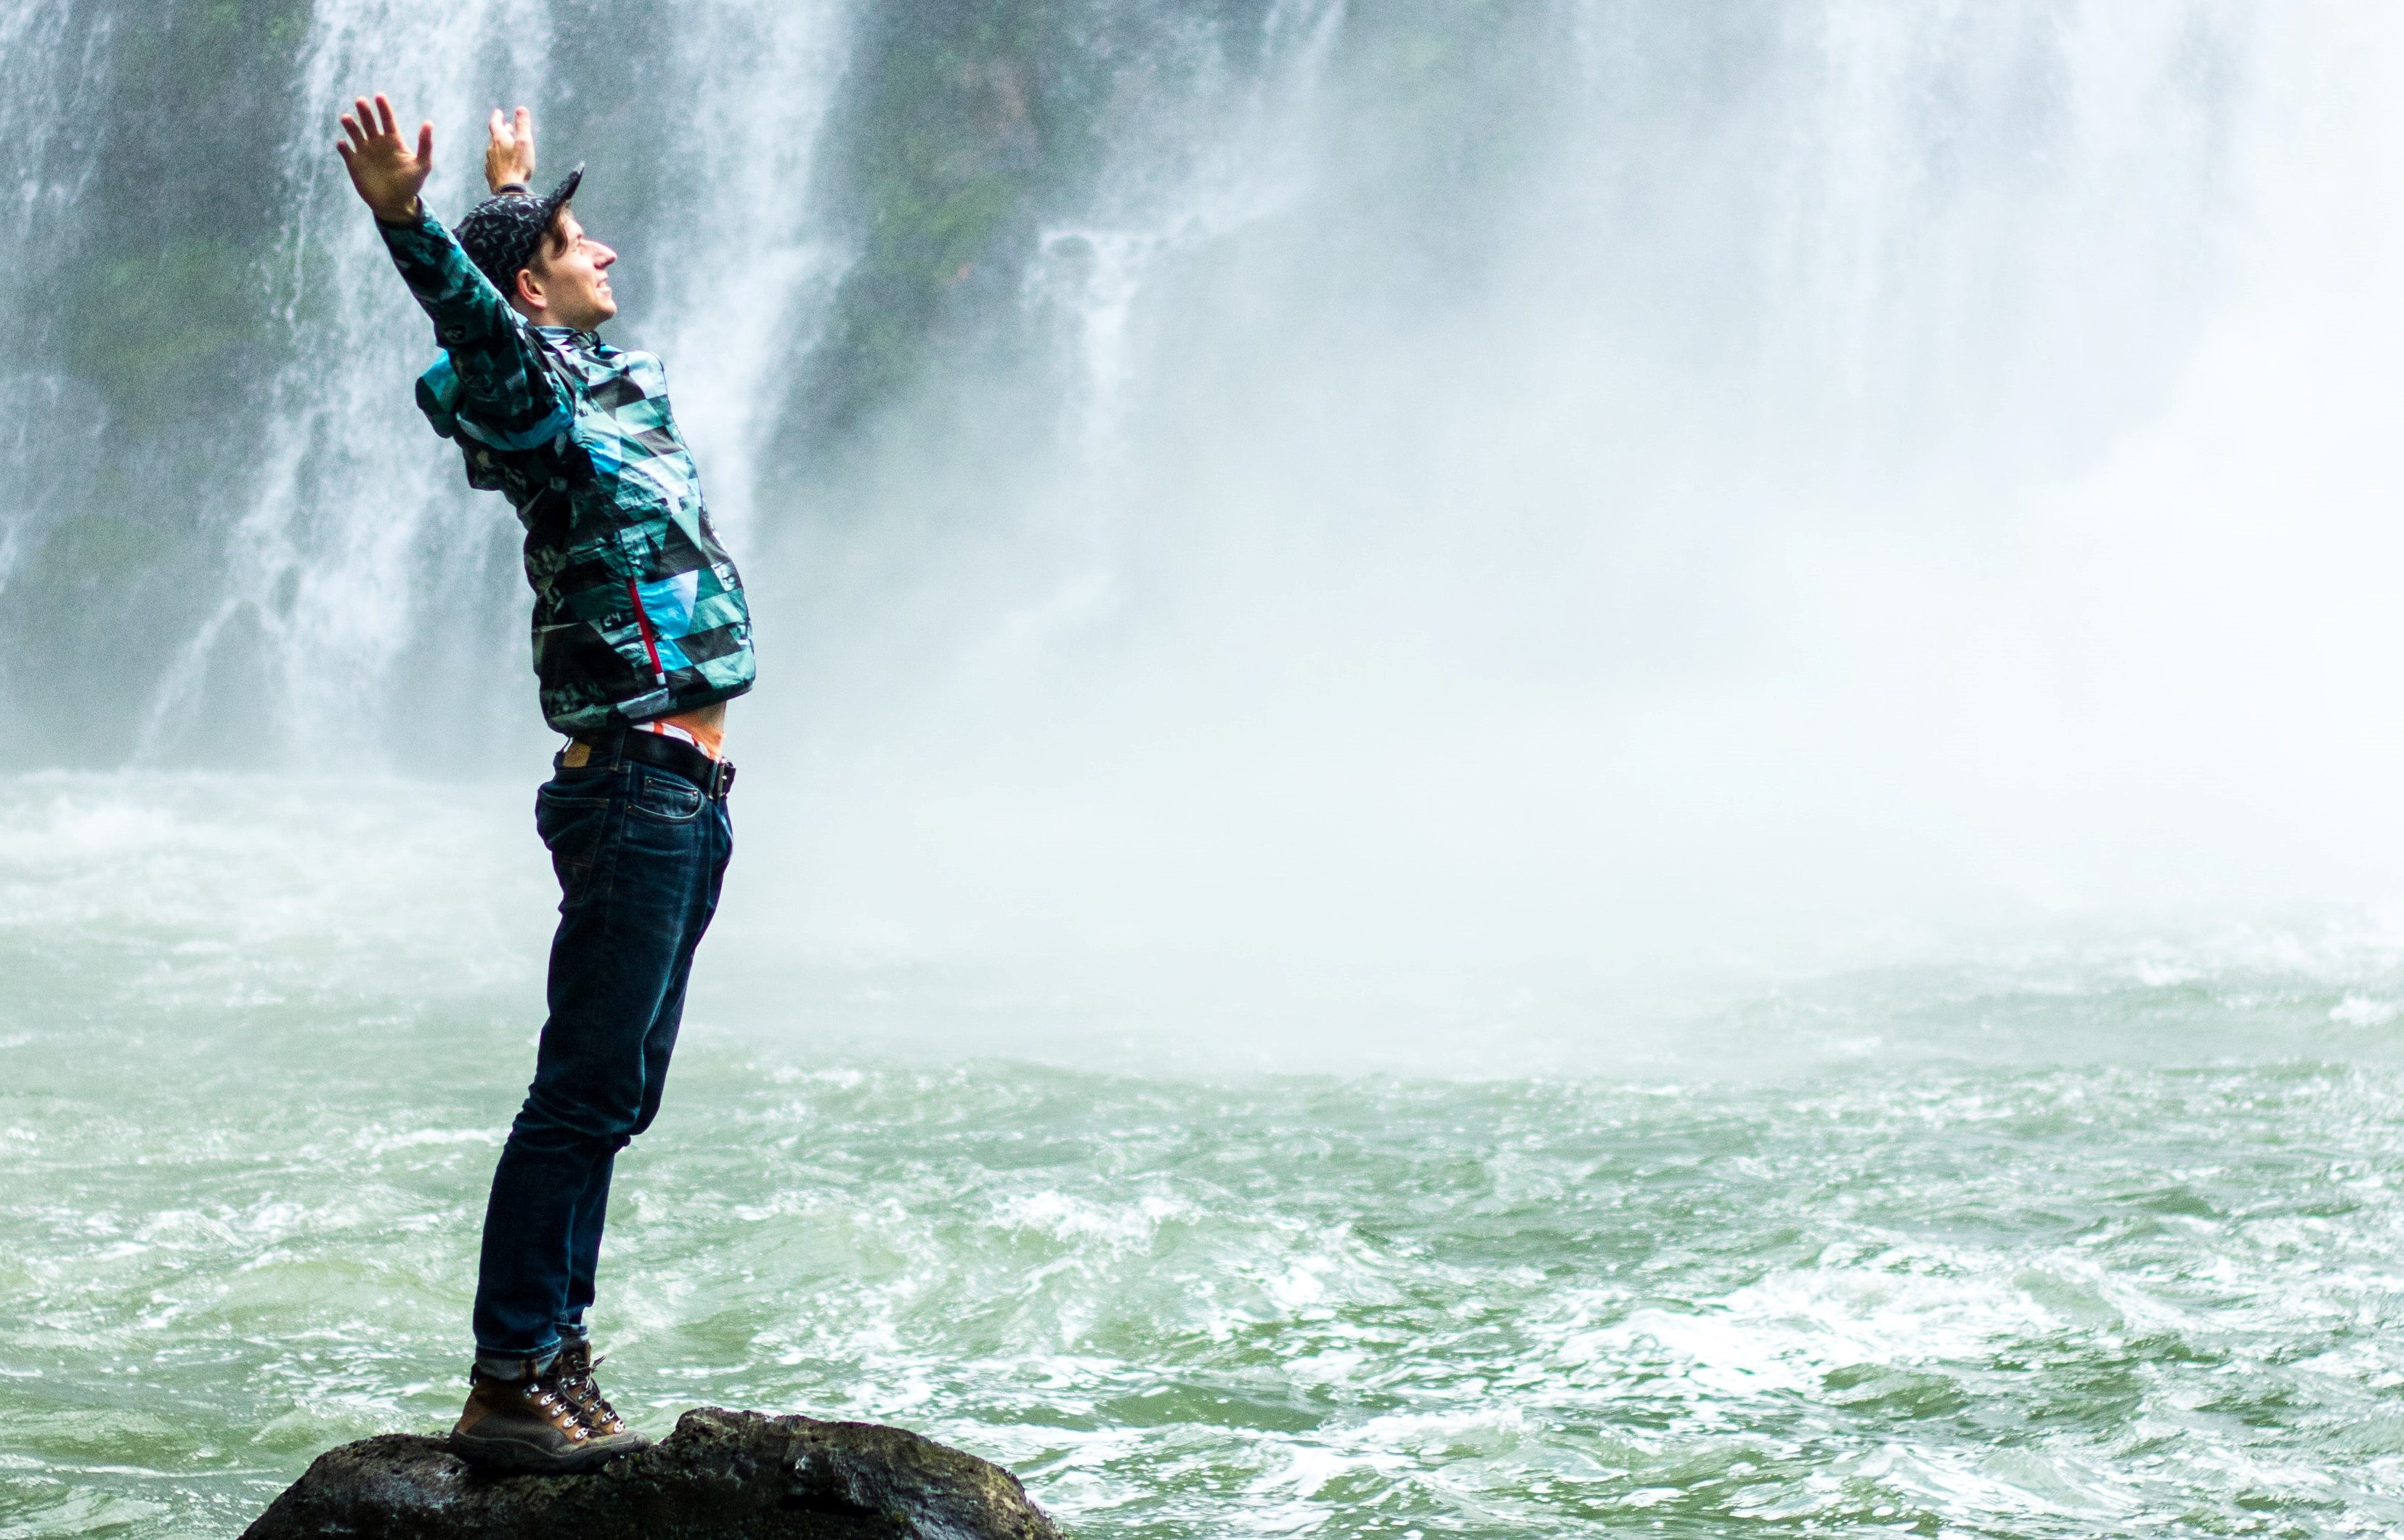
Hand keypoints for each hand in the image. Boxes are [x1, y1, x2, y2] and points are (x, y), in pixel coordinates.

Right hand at [336, 93, 431, 222]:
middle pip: (369, 122)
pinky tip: (343, 144)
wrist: (395, 205)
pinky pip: (345, 151)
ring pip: (354, 133)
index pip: (387, 119)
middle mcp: (377, 143)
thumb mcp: (422, 165)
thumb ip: (425, 145)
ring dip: (350, 125)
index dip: (383, 107)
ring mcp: (364, 152)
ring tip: (346, 118)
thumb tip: (429, 122)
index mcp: (393, 141)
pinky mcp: (354, 164)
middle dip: (365, 112)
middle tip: (361, 101)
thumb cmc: (410, 185)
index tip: (379, 96)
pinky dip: (343, 147)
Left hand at [485, 106, 535, 192]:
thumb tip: (520, 108)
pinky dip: (499, 158)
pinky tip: (504, 163)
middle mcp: (491, 149)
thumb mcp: (525, 142)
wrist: (509, 191)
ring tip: (507, 145)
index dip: (496, 117)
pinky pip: (493, 162)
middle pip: (494, 137)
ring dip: (500, 145)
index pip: (494, 123)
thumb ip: (523, 125)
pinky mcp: (491, 174)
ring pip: (494, 149)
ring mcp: (489, 162)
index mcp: (499, 139)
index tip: (498, 112)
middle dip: (501, 130)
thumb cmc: (519, 165)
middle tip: (507, 127)